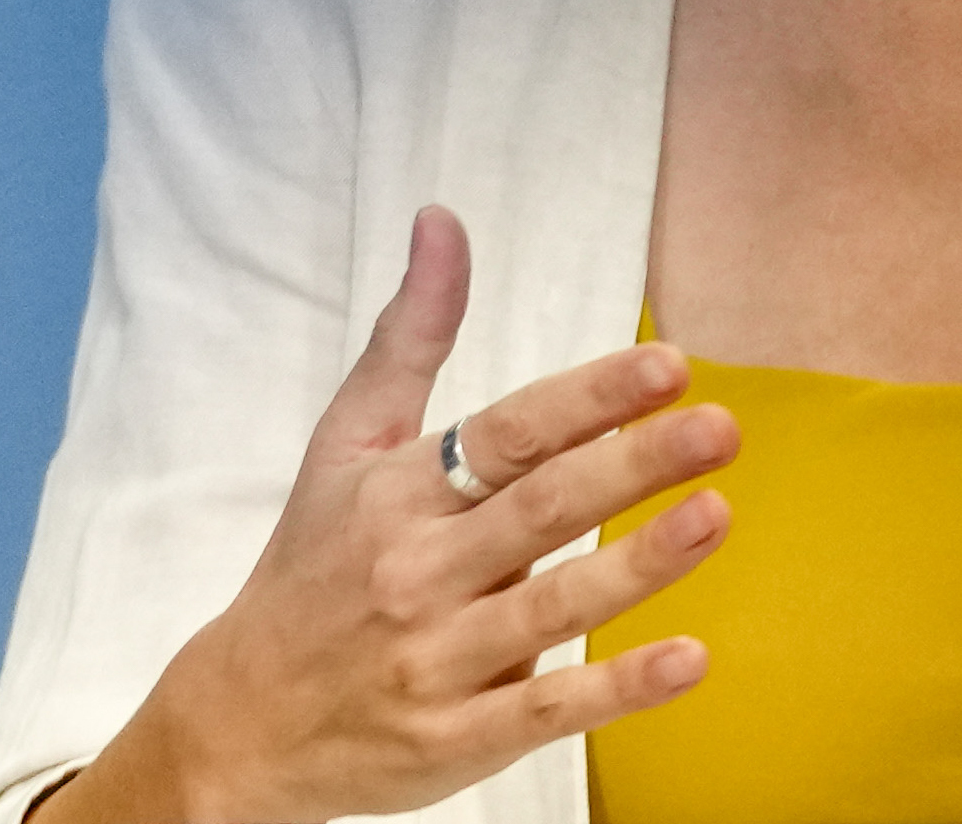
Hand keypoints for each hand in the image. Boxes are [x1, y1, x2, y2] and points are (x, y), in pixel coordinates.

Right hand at [43, 206, 737, 823]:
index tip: (667, 368)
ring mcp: (438, 658)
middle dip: (637, 463)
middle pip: (542, 508)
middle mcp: (417, 569)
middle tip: (720, 427)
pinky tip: (689, 657)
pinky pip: (549, 708)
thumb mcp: (344, 444)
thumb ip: (409, 337)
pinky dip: (620, 686)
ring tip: (717, 513)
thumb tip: (442, 221)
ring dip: (643, 562)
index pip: (507, 433)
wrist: (241, 723)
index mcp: (397, 493)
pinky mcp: (457, 739)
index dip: (589, 398)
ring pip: (554, 603)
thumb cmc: (309, 569)